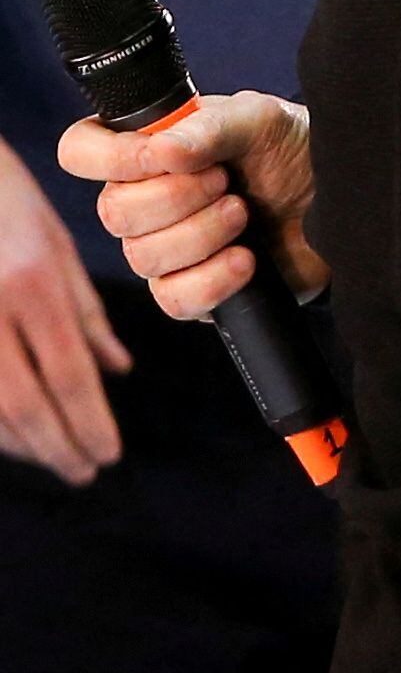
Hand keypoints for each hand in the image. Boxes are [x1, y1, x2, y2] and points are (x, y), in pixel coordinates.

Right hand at [1, 143, 127, 484]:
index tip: (108, 456)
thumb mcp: (51, 243)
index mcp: (30, 285)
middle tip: (84, 472)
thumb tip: (117, 372)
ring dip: (18, 442)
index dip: (88, 423)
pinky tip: (8, 433)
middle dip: (55, 445)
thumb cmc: (2, 200)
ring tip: (52, 457)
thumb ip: (83, 311)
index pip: (67, 374)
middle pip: (22, 402)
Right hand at [57, 91, 324, 317]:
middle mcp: (143, 201)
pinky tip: (248, 259)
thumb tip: (160, 150)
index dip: (109, 158)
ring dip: (202, 233)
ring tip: (245, 212)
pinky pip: (175, 299)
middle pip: (112, 212)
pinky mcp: (194, 291)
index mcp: (145, 151)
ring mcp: (165, 250)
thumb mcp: (259, 120)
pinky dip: (214, 279)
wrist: (342, 199)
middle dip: (177, 197)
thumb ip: (209, 127)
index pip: (80, 151)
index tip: (161, 156)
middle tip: (227, 181)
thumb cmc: (293, 150)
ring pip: (144, 257)